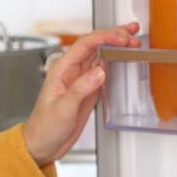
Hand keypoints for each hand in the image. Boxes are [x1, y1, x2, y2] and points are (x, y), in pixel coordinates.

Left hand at [20, 21, 139, 165]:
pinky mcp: (88, 88)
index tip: (122, 38)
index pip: (85, 44)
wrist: (43, 143)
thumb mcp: (63, 109)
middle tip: (133, 33)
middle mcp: (71, 70)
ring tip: (134, 39)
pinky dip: (115, 61)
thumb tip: (100, 72)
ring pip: (100, 54)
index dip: (105, 37)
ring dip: (117, 46)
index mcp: (61, 69)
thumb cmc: (45, 127)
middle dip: (115, 36)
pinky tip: (123, 57)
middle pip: (95, 44)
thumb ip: (81, 89)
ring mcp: (80, 78)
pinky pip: (103, 69)